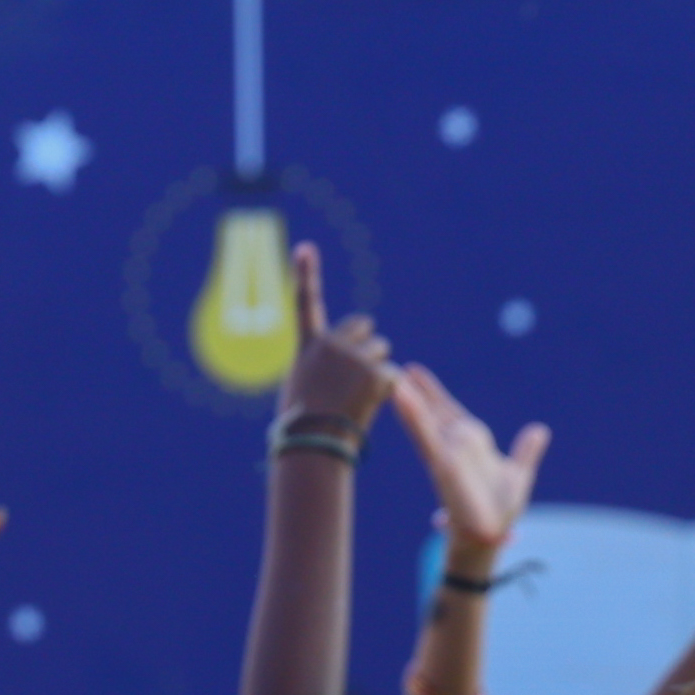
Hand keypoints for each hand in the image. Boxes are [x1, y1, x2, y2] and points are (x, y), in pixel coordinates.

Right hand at [277, 242, 392, 445]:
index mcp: (309, 347)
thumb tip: (338, 370)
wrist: (314, 445)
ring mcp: (354, 356)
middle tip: (356, 377)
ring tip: (356, 398)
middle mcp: (331, 344)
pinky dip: (387, 391)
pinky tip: (368, 406)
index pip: (306, 303)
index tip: (304, 248)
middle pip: (364, 328)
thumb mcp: (302, 388)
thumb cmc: (304, 426)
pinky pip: (392, 375)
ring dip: (377, 370)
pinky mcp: (375, 372)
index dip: (305, 274)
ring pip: (381, 351)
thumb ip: (321, 367)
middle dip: (367, 346)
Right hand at [384, 363, 551, 564]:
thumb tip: (539, 430)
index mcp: (470, 443)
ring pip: (423, 421)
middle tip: (397, 369)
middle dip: (416, 391)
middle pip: (432, 412)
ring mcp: (445, 454)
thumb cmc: (500, 512)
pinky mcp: (441, 464)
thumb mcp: (518, 474)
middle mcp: (454, 446)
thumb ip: (526, 451)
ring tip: (392, 378)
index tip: (416, 374)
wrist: (490, 537)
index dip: (434, 393)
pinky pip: (425, 436)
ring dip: (409, 400)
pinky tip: (400, 397)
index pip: (449, 411)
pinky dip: (413, 416)